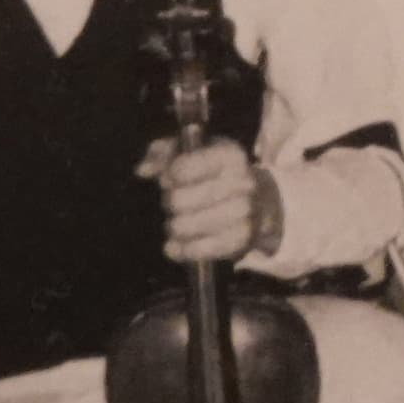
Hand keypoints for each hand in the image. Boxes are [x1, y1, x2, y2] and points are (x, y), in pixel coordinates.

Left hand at [141, 133, 282, 266]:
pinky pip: (198, 250)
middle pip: (179, 200)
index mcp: (229, 155)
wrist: (260, 200)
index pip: (181, 169)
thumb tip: (143, 170)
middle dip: (169, 203)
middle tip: (173, 203)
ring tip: (177, 222)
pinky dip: (181, 250)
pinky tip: (175, 245)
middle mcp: (242, 182)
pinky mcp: (240, 240)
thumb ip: (162, 152)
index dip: (168, 176)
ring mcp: (244, 213)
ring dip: (174, 227)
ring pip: (186, 227)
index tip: (168, 179)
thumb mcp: (193, 152)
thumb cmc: (215, 172)